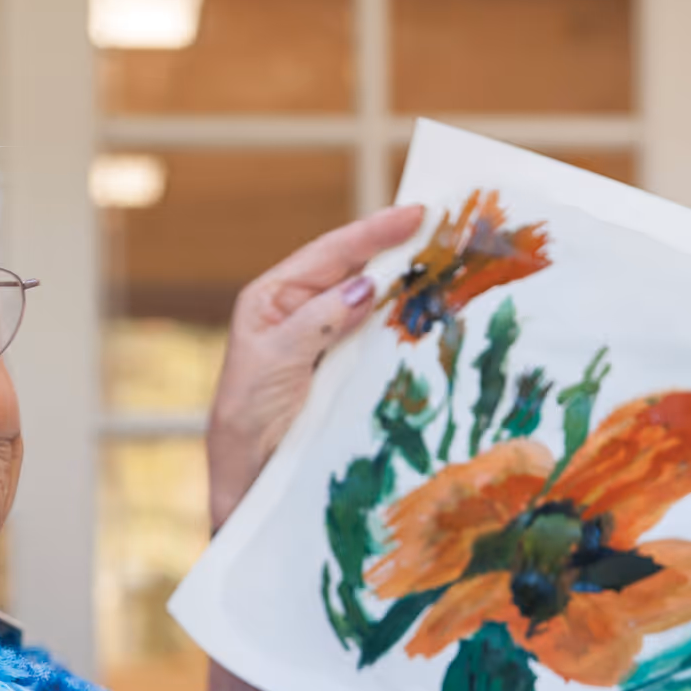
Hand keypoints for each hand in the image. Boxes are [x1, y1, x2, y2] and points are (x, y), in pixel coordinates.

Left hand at [207, 204, 425, 531]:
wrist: (250, 477)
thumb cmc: (246, 416)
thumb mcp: (275, 361)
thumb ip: (318, 321)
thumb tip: (365, 285)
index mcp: (272, 297)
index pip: (329, 253)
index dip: (373, 232)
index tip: (415, 213)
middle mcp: (299, 311)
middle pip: (353, 269)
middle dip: (395, 249)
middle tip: (443, 229)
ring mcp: (323, 339)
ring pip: (369, 302)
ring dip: (404, 286)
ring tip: (444, 264)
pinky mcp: (342, 369)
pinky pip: (375, 337)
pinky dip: (400, 324)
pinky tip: (426, 316)